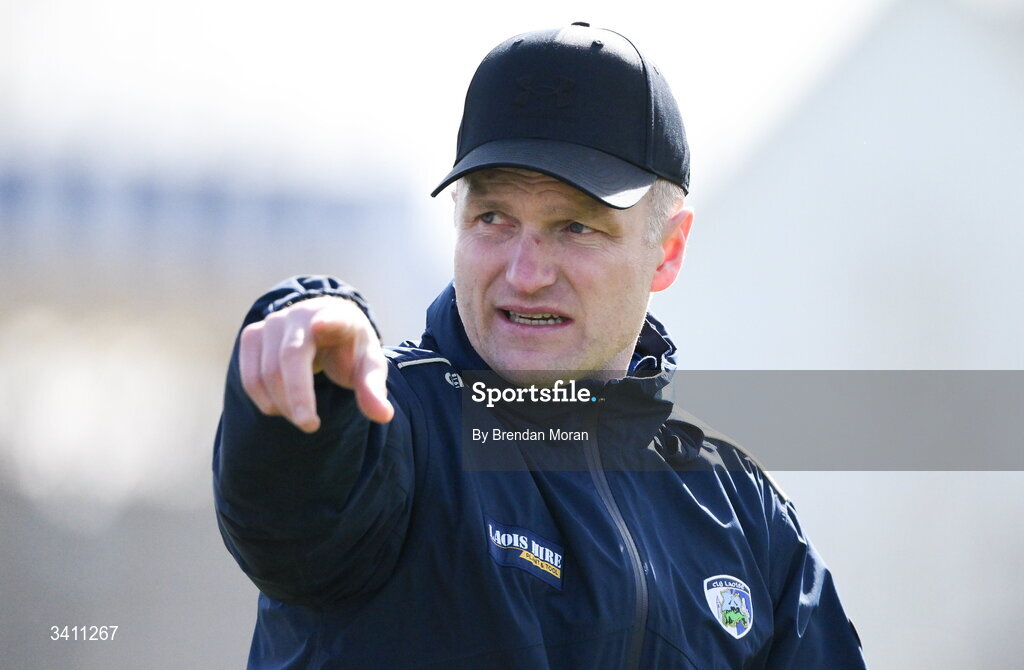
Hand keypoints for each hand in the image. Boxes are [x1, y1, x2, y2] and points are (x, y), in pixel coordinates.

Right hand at [238, 296, 393, 431]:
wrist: (323, 326)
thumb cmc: (348, 349)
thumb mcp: (368, 366)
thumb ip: (373, 388)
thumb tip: (384, 416)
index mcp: (338, 317)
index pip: (333, 317)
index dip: (327, 322)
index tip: (320, 326)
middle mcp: (301, 314)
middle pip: (291, 356)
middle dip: (297, 395)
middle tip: (310, 426)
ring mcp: (272, 322)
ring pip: (266, 370)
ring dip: (281, 403)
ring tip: (302, 418)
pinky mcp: (252, 335)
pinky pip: (249, 375)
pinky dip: (263, 398)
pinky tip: (281, 408)